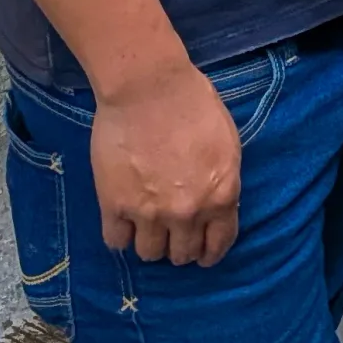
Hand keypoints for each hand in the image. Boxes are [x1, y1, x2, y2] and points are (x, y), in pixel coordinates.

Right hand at [90, 58, 241, 266]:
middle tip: (172, 234)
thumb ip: (223, 181)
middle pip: (182, 254)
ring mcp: (149, 212)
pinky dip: (121, 235)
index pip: (219, 244)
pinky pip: (116, 242)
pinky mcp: (114, 205)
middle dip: (180, 246)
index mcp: (221, 196)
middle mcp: (187, 212)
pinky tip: (123, 220)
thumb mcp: (227, 143)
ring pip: (150, 253)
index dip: (210, 253)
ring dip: (150, 242)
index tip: (203, 255)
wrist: (148, 88)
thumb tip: (217, 204)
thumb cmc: (194, 104)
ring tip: (147, 225)